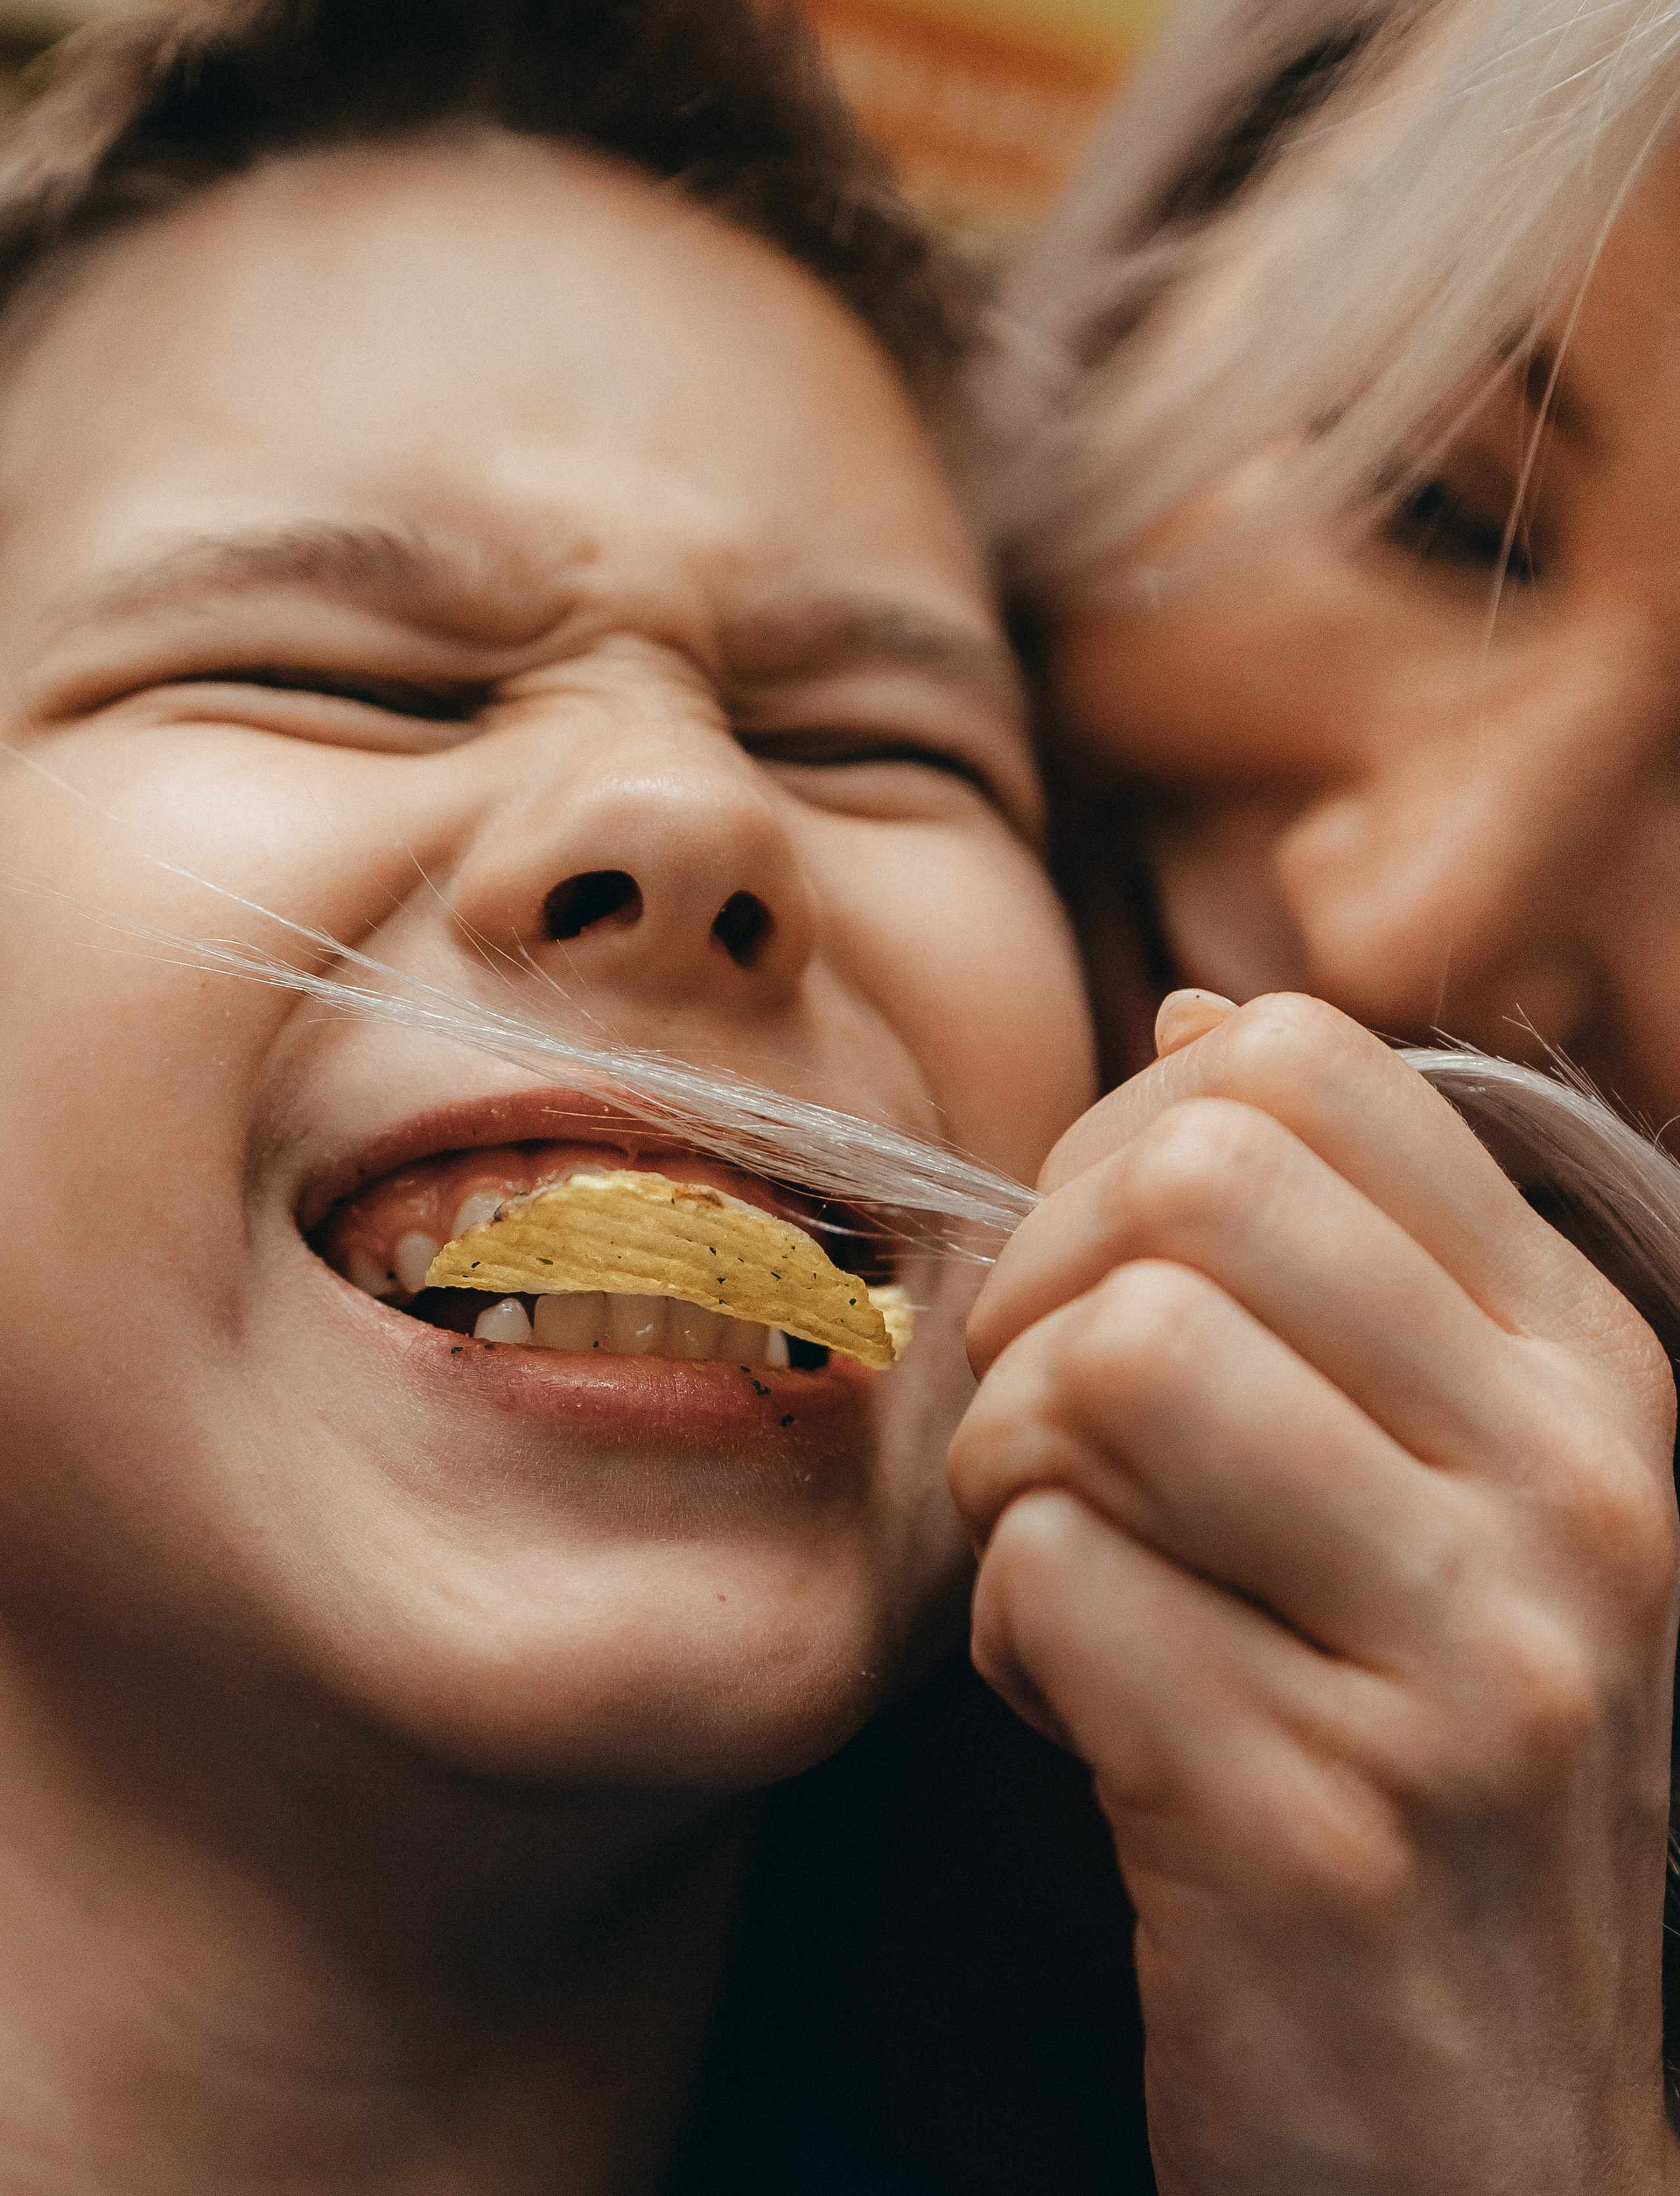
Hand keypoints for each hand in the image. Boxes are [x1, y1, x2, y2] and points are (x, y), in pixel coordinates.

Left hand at [948, 993, 1679, 2194]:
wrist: (1488, 2153)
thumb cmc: (1416, 1762)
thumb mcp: (1449, 1487)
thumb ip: (1346, 1253)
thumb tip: (1199, 1015)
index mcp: (1592, 1372)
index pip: (1311, 1066)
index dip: (1131, 1136)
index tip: (1109, 1273)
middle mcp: (1571, 1492)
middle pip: (1193, 1182)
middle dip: (1045, 1288)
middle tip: (1055, 1431)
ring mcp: (1470, 1664)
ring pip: (1113, 1362)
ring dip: (1020, 1466)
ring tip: (1076, 1568)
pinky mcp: (1317, 1823)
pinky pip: (1050, 1583)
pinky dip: (1017, 1644)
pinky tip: (1094, 1721)